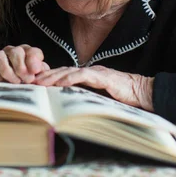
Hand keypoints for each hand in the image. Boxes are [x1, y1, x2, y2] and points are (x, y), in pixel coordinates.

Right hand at [0, 44, 49, 83]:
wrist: (12, 94)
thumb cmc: (26, 86)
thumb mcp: (39, 81)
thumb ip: (42, 74)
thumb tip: (36, 69)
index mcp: (29, 54)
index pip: (32, 51)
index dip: (33, 60)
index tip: (34, 71)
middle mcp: (13, 52)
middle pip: (15, 52)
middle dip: (21, 68)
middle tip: (25, 80)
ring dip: (6, 71)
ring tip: (13, 83)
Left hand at [35, 65, 154, 110]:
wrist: (143, 92)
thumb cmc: (123, 97)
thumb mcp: (100, 97)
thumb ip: (86, 96)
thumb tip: (68, 105)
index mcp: (89, 75)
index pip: (66, 74)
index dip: (50, 76)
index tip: (36, 81)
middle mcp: (91, 71)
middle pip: (64, 70)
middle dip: (47, 75)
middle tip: (32, 80)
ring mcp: (97, 72)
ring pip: (71, 71)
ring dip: (55, 76)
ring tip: (42, 81)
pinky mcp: (104, 77)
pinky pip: (84, 76)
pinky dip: (71, 78)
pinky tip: (61, 82)